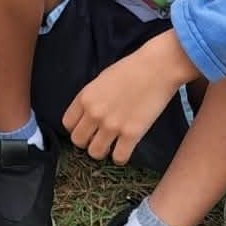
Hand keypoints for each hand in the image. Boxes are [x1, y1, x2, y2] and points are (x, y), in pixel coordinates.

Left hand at [62, 30, 198, 163]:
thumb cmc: (131, 69)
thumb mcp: (101, 80)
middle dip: (87, 141)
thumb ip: (91, 98)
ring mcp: (112, 125)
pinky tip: (125, 148)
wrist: (158, 67)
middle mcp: (94, 113)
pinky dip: (121, 157)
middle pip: (78, 141)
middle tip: (99, 138)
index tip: (87, 128)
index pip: (68, 124)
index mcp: (85, 98)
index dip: (77, 128)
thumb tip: (87, 115)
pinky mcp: (132, 134)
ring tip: (111, 145)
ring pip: (95, 153)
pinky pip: (119, 157)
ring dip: (102, 151)